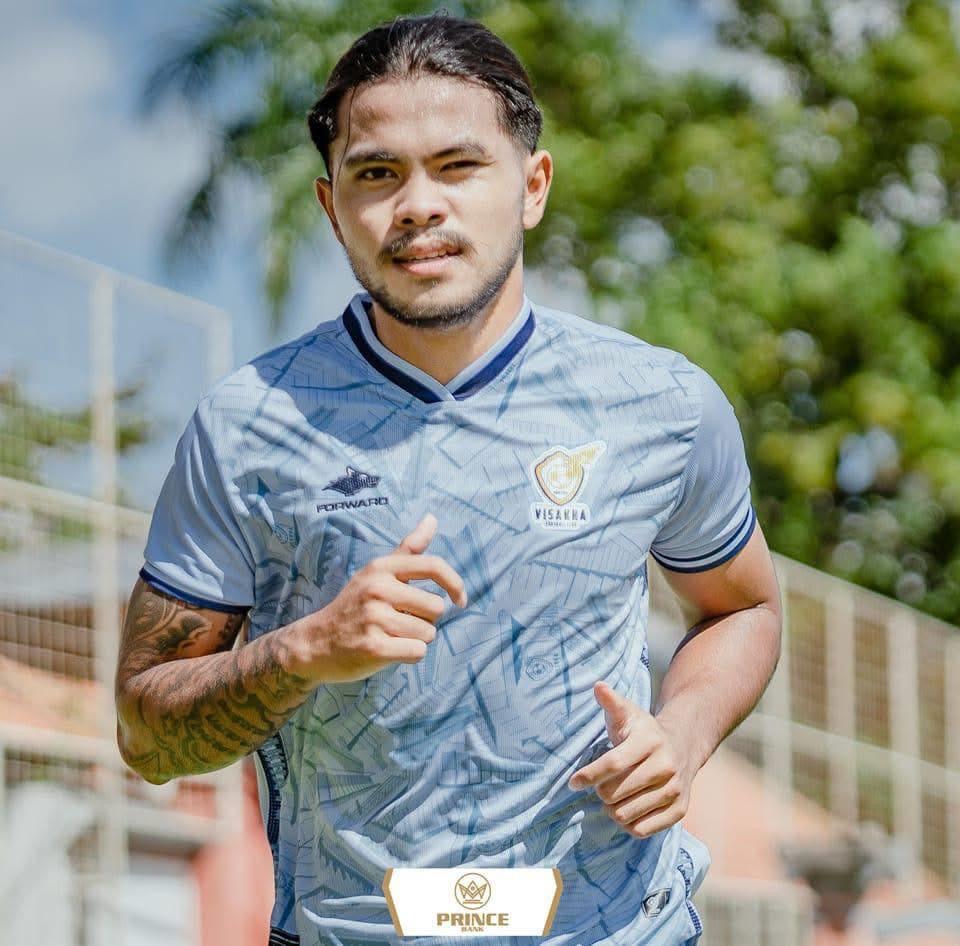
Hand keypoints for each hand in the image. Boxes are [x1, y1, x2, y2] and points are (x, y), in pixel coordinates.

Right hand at [290, 514, 466, 683]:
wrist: (314, 642)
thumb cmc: (355, 605)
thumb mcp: (377, 572)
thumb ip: (409, 548)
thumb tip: (433, 518)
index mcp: (382, 568)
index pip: (433, 566)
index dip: (455, 583)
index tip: (460, 600)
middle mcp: (378, 588)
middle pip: (436, 607)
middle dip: (425, 619)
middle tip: (399, 621)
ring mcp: (374, 618)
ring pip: (428, 632)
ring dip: (416, 639)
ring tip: (390, 635)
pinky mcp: (374, 647)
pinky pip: (417, 651)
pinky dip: (409, 655)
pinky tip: (389, 650)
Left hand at [567, 681, 695, 838]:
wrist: (682, 746)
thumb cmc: (643, 730)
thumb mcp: (627, 713)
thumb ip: (611, 702)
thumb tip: (597, 686)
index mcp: (650, 741)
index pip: (613, 763)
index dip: (589, 775)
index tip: (573, 782)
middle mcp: (666, 766)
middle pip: (615, 792)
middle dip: (600, 792)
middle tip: (599, 786)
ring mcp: (675, 790)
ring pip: (626, 814)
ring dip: (611, 809)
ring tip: (612, 797)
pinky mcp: (679, 810)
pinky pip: (642, 830)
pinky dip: (628, 824)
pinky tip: (626, 808)